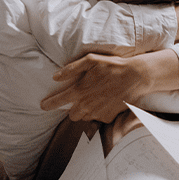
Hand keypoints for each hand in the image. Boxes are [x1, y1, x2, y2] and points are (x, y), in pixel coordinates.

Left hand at [40, 51, 178, 122]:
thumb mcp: (91, 60)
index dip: (49, 104)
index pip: (58, 101)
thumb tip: (56, 77)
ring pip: (84, 117)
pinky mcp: (108, 117)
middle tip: (79, 99)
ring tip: (93, 100)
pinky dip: (98, 113)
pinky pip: (98, 118)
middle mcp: (87, 104)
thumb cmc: (113, 66)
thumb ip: (71, 69)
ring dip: (85, 111)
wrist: (136, 76)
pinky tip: (104, 102)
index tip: (43, 106)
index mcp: (80, 91)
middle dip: (72, 109)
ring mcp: (98, 112)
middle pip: (71, 115)